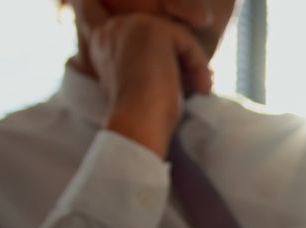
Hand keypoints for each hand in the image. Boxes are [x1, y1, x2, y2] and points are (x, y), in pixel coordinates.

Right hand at [69, 0, 217, 156]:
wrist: (136, 124)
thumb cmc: (139, 116)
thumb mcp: (138, 84)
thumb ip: (147, 65)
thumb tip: (181, 63)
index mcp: (103, 42)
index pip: (145, 43)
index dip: (170, 61)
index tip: (187, 85)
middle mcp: (113, 28)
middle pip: (163, 37)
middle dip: (185, 62)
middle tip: (200, 87)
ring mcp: (130, 26)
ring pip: (178, 39)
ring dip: (195, 66)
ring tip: (202, 91)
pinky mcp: (152, 30)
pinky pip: (187, 43)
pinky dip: (199, 66)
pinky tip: (202, 89)